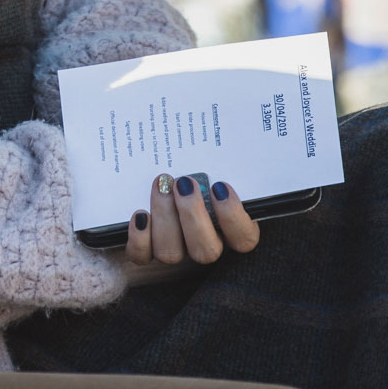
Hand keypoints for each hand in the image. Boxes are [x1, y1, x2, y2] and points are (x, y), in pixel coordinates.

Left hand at [126, 173, 258, 270]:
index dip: (233, 217)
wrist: (165, 174)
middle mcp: (205, 243)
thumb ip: (225, 161)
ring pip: (172, 253)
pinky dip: (139, 239)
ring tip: (161, 186)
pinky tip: (141, 215)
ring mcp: (176, 248)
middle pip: (206, 251)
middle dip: (193, 215)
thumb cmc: (198, 166)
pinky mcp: (147, 249)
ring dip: (165, 217)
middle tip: (184, 182)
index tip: (220, 186)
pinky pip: (142, 257)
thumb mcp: (217, 162)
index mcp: (231, 227)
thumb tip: (248, 131)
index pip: (244, 240)